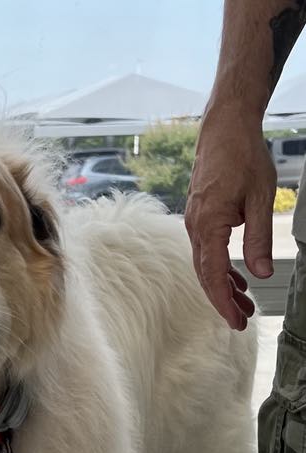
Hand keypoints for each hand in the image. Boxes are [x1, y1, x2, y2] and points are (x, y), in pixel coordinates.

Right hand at [185, 108, 276, 329]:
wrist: (224, 127)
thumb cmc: (242, 155)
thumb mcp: (260, 198)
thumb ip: (259, 238)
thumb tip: (261, 273)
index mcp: (209, 225)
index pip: (213, 275)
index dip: (224, 302)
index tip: (235, 321)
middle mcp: (196, 227)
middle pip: (206, 275)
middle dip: (223, 300)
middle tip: (241, 321)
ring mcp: (195, 222)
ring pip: (206, 264)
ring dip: (223, 285)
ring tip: (243, 303)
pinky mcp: (200, 216)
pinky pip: (207, 250)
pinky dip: (220, 267)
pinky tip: (236, 276)